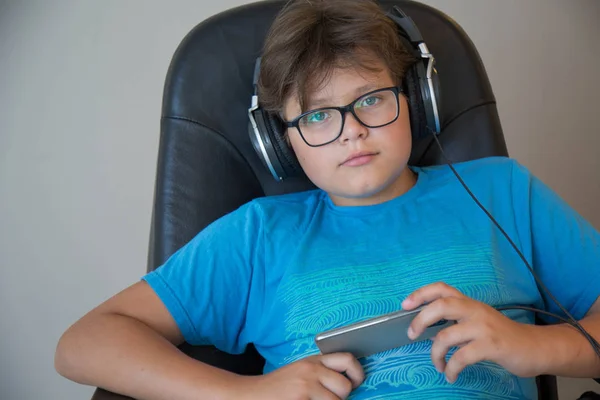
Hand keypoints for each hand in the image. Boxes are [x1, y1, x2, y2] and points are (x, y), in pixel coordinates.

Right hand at [240, 353, 363, 399]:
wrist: (250, 395)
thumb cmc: (277, 389)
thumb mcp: (300, 373)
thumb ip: (321, 374)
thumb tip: (349, 384)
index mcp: (313, 361)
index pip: (347, 359)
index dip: (357, 373)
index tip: (355, 384)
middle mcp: (311, 370)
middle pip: (345, 386)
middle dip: (340, 398)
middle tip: (326, 399)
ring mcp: (305, 386)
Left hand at [402, 282, 544, 382]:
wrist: (535, 348)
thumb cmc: (501, 336)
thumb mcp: (478, 320)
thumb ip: (456, 319)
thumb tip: (426, 325)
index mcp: (469, 303)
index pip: (442, 288)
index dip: (421, 293)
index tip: (405, 304)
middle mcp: (475, 310)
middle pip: (441, 305)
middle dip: (420, 319)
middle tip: (411, 334)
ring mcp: (484, 327)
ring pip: (447, 336)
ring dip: (435, 354)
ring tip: (437, 365)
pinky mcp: (491, 345)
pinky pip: (461, 357)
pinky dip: (451, 368)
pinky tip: (451, 375)